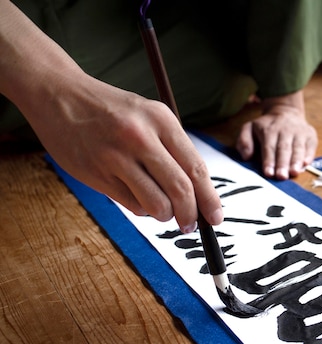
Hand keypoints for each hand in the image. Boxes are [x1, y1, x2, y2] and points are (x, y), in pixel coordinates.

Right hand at [38, 77, 223, 231]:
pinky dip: (141, 208)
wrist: (60, 96)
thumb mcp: (149, 116)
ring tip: (162, 209)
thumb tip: (199, 194)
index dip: (209, 199)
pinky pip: (131, 205)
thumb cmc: (113, 111)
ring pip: (156, 204)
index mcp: (161, 119)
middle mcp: (140, 137)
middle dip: (190, 215)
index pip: (195, 168)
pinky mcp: (96, 174)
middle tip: (190, 225)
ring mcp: (115, 157)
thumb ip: (174, 150)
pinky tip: (135, 195)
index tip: (216, 217)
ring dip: (164, 215)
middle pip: (180, 190)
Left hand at [236, 91, 316, 179]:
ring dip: (296, 161)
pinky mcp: (310, 135)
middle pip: (284, 148)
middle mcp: (285, 129)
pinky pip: (311, 146)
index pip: (269, 147)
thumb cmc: (266, 127)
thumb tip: (246, 156)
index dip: (269, 161)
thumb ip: (244, 141)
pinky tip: (305, 164)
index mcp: (269, 129)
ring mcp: (299, 131)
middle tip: (281, 176)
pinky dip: (309, 155)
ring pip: (298, 148)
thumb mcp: (249, 128)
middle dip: (282, 163)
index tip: (268, 173)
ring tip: (294, 172)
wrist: (286, 112)